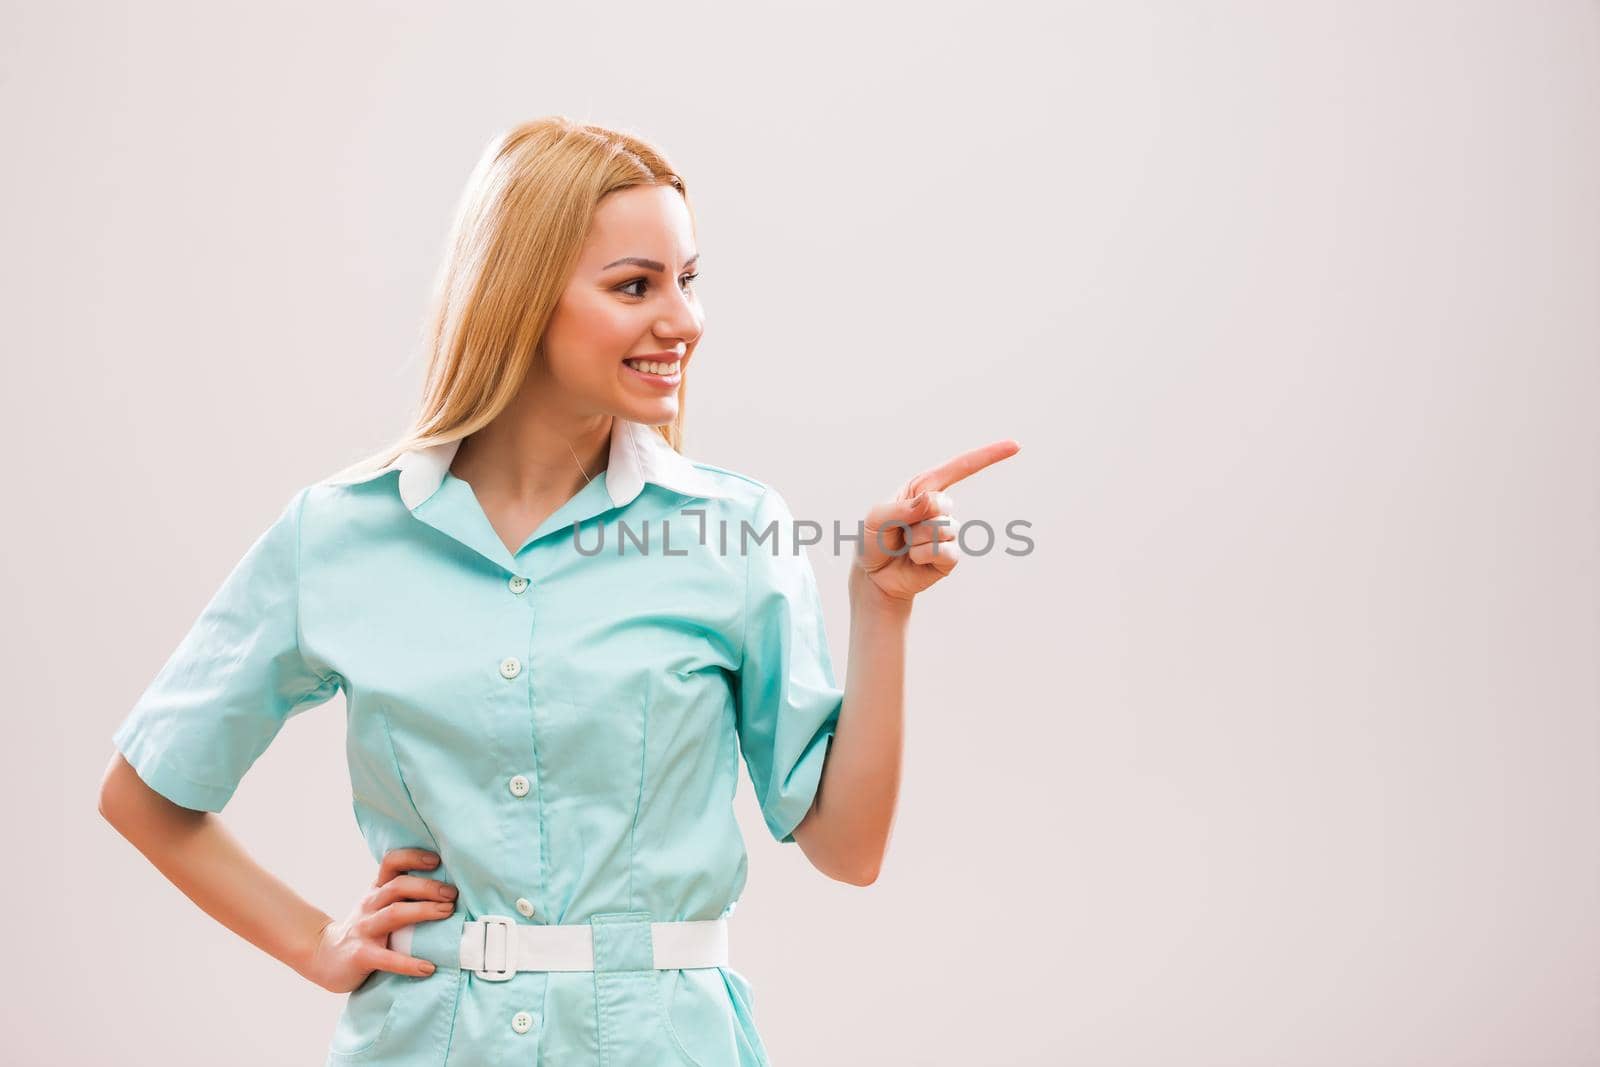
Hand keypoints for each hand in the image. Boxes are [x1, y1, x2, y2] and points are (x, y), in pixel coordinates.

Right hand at [302, 847, 457, 992]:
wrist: (324, 956)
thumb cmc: (365, 928)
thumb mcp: (378, 905)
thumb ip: (403, 894)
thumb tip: (448, 887)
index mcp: (376, 890)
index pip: (391, 863)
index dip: (413, 857)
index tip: (437, 860)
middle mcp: (370, 904)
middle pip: (398, 886)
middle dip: (428, 887)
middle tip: (452, 894)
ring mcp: (364, 929)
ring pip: (395, 914)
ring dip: (423, 911)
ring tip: (447, 914)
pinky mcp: (361, 955)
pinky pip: (387, 958)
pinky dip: (409, 963)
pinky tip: (429, 968)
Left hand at [854, 439, 1020, 605]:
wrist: (874, 577)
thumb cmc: (873, 541)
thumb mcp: (876, 519)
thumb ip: (901, 508)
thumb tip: (933, 501)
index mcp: (923, 488)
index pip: (959, 467)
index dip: (987, 456)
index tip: (1015, 446)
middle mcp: (939, 507)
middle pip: (942, 505)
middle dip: (915, 520)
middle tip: (900, 531)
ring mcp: (947, 532)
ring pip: (943, 530)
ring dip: (917, 540)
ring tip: (906, 546)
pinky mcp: (950, 556)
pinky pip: (947, 551)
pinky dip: (924, 555)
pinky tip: (915, 559)